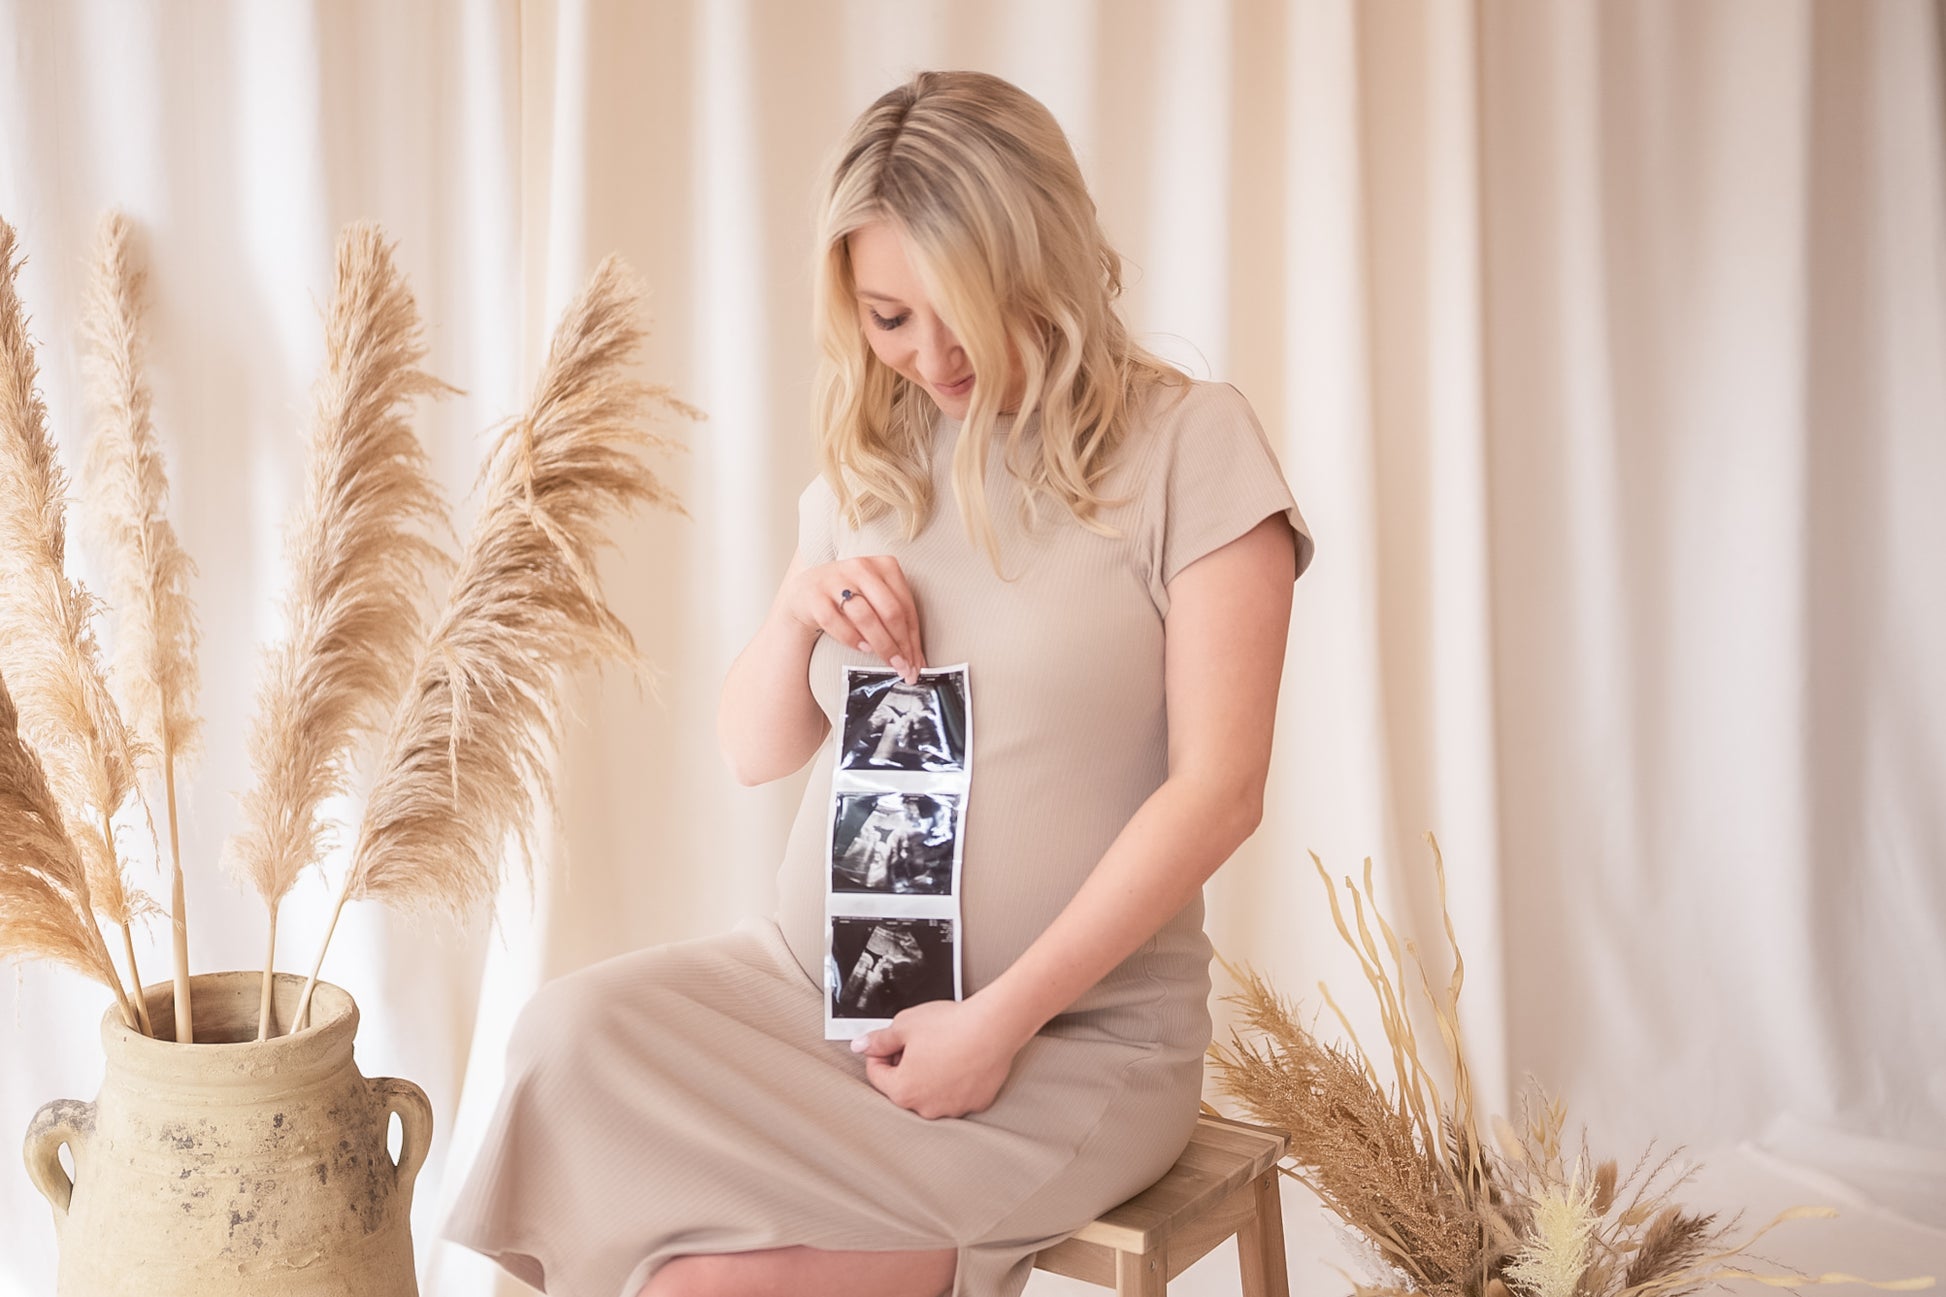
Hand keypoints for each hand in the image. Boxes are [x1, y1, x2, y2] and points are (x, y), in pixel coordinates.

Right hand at [777, 556, 925, 682]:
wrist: (805, 591)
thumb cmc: (849, 597)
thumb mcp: (875, 598)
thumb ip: (895, 620)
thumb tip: (916, 658)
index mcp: (884, 565)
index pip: (906, 606)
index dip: (914, 638)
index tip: (918, 662)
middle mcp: (861, 567)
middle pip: (890, 611)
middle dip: (901, 644)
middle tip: (905, 667)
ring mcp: (835, 580)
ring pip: (866, 617)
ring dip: (882, 644)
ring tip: (889, 662)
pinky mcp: (814, 596)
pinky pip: (835, 622)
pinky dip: (851, 638)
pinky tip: (863, 649)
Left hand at [851, 997, 1029, 1118]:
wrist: (994, 1027)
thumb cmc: (951, 1026)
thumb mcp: (904, 1025)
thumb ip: (878, 1040)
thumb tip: (861, 1046)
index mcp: (902, 1090)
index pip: (877, 1075)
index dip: (880, 1052)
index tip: (891, 1041)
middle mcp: (926, 1107)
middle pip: (904, 1086)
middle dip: (906, 1066)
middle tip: (919, 1042)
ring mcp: (953, 1108)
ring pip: (931, 1092)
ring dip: (931, 1075)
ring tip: (944, 1049)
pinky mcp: (975, 1103)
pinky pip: (957, 1093)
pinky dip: (955, 1080)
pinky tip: (961, 1059)